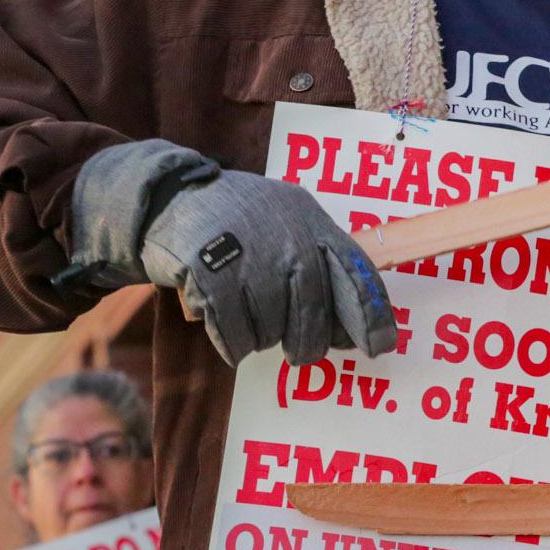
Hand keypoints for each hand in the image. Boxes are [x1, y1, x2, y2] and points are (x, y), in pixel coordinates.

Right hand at [142, 169, 397, 365]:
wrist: (172, 197)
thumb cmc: (238, 220)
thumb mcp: (287, 219)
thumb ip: (318, 261)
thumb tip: (345, 330)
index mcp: (313, 224)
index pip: (355, 275)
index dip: (370, 317)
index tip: (377, 348)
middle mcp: (289, 241)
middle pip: (312, 318)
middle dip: (306, 345)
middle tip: (298, 353)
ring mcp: (252, 258)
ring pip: (271, 332)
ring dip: (259, 336)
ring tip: (245, 311)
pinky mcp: (213, 277)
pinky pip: (235, 336)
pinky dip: (231, 341)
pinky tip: (223, 321)